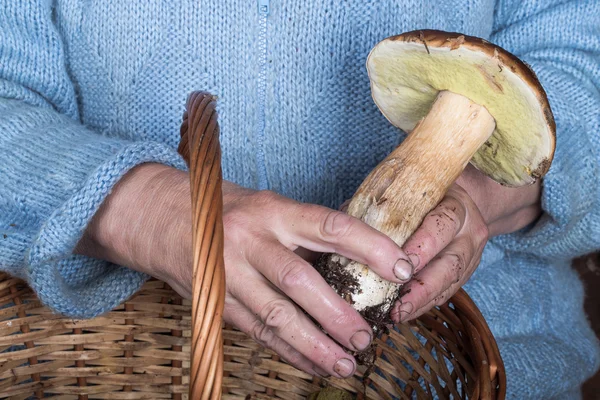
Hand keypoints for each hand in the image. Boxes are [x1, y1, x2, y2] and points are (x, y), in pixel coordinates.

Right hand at [76, 163, 413, 377]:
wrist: (162, 216)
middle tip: (367, 336)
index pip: (330, 226)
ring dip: (314, 345)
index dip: (369, 247)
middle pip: (299, 281)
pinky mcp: (217, 301)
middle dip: (337, 314)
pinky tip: (314, 366)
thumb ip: (305, 231)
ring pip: (276, 316)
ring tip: (347, 364)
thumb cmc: (228, 209)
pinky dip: (289, 352)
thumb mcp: (268, 205)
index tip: (402, 268)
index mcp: (273, 210)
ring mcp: (230, 272)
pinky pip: (257, 332)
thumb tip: (358, 260)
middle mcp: (251, 240)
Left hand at [390, 165, 542, 321]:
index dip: (421, 247)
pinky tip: (402, 314)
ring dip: (421, 303)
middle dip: (422, 288)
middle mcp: (469, 234)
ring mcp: (470, 257)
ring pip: (449, 285)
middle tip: (397, 304)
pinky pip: (445, 294)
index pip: (441, 226)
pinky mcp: (464, 274)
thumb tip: (345, 216)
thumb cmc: (426, 193)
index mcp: (456, 207)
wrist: (461, 200)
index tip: (399, 264)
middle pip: (450, 265)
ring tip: (396, 316)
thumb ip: (384, 203)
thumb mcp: (412, 189)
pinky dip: (423, 305)